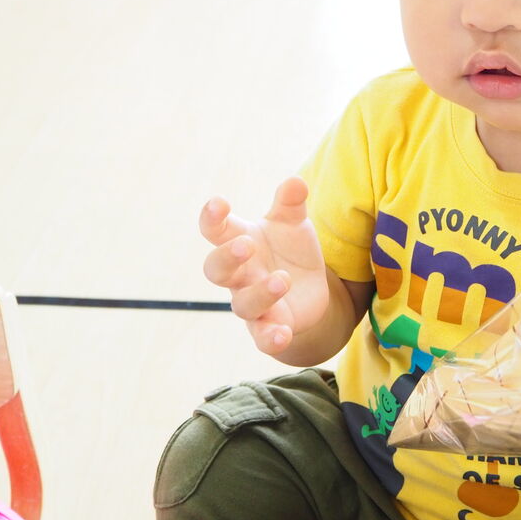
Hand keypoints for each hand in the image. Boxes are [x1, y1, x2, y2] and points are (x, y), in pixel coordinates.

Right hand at [199, 178, 330, 355]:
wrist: (308, 291)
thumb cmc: (289, 250)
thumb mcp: (293, 223)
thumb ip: (291, 203)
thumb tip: (295, 181)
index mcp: (240, 242)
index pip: (215, 230)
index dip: (211, 218)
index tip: (219, 203)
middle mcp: (240, 275)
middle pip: (216, 270)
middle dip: (227, 257)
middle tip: (246, 245)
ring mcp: (253, 303)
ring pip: (243, 304)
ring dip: (260, 293)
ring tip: (282, 279)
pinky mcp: (270, 327)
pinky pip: (262, 338)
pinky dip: (270, 338)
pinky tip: (283, 333)